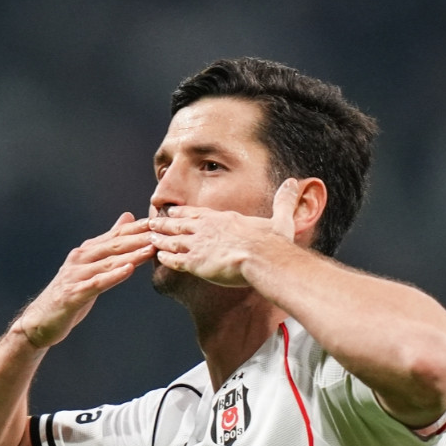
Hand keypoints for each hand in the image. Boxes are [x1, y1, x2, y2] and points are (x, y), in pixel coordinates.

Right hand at [13, 213, 155, 347]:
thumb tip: (127, 217)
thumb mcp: (90, 266)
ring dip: (130, 255)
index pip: (115, 236)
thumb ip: (109, 243)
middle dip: (138, 238)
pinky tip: (128, 270)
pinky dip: (113, 276)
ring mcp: (75, 276)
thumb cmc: (69, 293)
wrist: (40, 321)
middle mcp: (80, 259)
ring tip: (150, 249)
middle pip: (114, 246)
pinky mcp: (73, 294)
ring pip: (107, 262)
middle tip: (160, 232)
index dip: (136, 228)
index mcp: (85, 252)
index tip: (158, 221)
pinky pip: (96, 283)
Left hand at [147, 179, 304, 286]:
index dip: (184, 213)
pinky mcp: (195, 262)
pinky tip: (158, 258)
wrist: (263, 258)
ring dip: (160, 239)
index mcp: (223, 218)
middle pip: (179, 224)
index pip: (198, 213)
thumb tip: (295, 183)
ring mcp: (198, 245)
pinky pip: (174, 260)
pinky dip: (165, 258)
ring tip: (149, 238)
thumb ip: (284, 201)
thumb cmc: (272, 242)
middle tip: (152, 223)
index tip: (174, 212)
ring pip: (172, 241)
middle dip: (165, 224)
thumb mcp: (280, 218)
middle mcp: (206, 228)